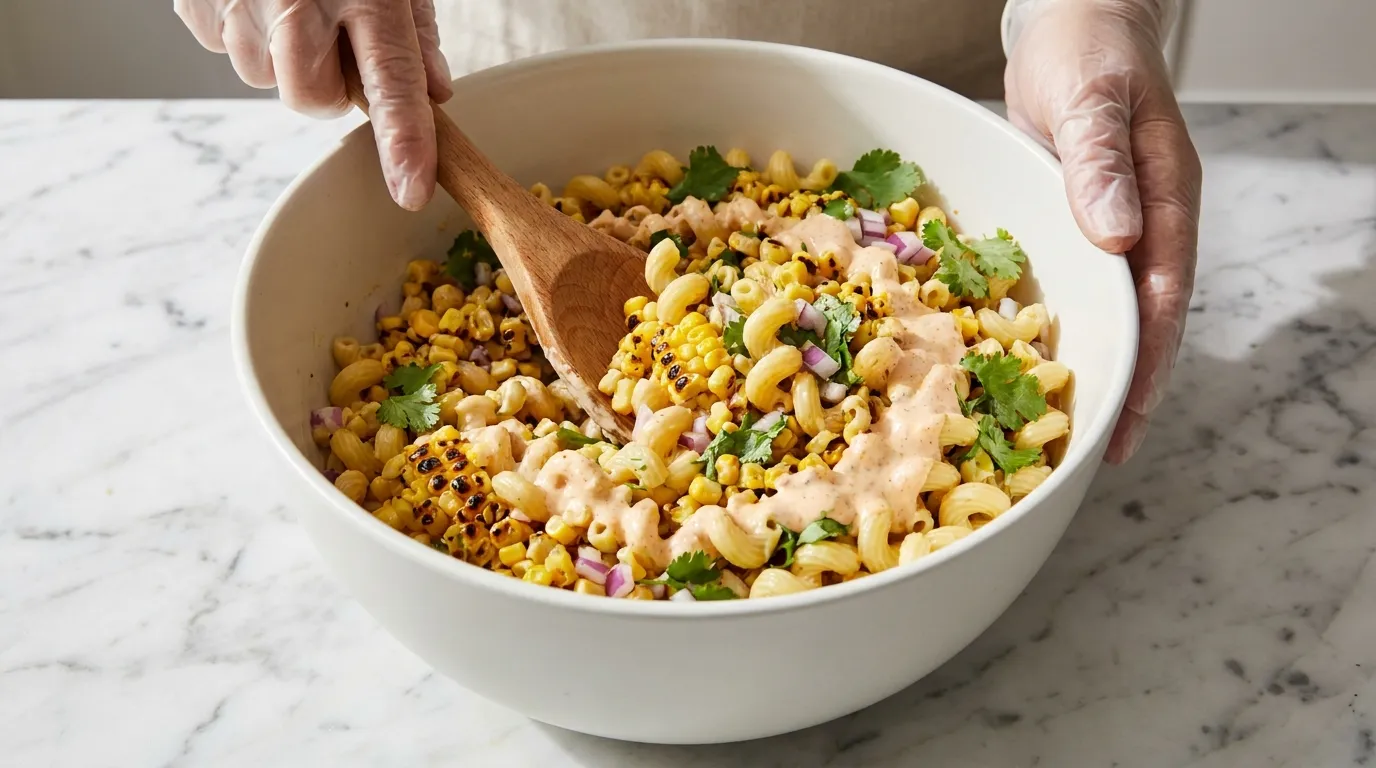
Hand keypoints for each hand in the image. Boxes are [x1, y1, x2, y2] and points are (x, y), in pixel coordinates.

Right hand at [176, 0, 451, 209]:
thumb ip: (415, 28)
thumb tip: (434, 92)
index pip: (391, 81)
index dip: (403, 142)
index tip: (411, 190)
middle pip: (309, 97)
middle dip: (325, 87)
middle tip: (333, 44)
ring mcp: (239, 1)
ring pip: (263, 77)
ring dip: (281, 56)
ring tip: (290, 1)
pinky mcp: (195, 1)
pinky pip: (223, 45)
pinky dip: (243, 30)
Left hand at [1004, 0, 1200, 462]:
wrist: (1070, 18)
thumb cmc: (1086, 49)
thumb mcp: (1090, 99)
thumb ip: (1101, 163)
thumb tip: (1118, 235)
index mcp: (1163, 200)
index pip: (1162, 299)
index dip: (1147, 365)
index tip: (1127, 421)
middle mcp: (1142, 223)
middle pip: (1140, 322)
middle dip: (1123, 390)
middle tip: (1093, 456)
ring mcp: (1108, 226)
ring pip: (1105, 312)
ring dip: (1088, 367)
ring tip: (1058, 431)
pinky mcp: (1073, 222)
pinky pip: (1069, 285)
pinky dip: (1055, 328)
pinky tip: (1022, 363)